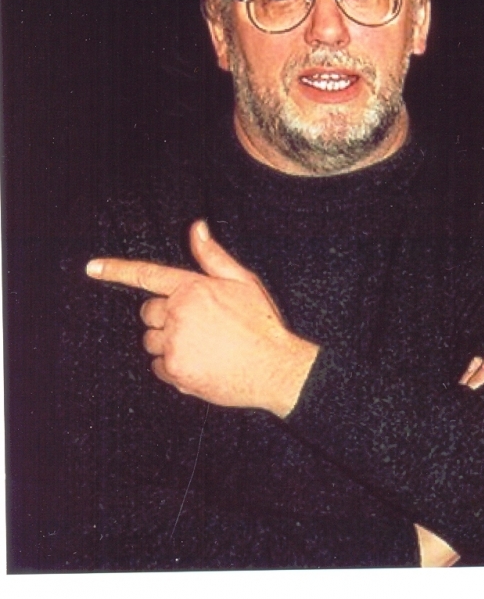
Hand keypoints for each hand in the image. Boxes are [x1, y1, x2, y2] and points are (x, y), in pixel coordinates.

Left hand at [86, 221, 319, 416]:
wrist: (274, 367)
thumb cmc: (261, 324)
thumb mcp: (243, 282)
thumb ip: (212, 256)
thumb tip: (196, 227)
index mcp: (192, 288)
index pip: (147, 274)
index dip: (117, 270)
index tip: (92, 268)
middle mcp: (178, 314)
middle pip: (148, 313)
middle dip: (165, 317)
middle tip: (197, 326)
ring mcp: (174, 344)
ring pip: (151, 341)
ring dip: (168, 343)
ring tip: (202, 347)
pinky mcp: (175, 371)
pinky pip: (158, 367)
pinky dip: (173, 367)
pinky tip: (199, 365)